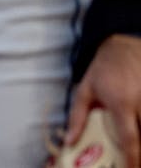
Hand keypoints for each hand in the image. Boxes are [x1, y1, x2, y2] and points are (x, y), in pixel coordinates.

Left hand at [60, 34, 140, 167]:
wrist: (122, 47)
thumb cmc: (102, 70)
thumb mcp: (84, 90)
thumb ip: (77, 118)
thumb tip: (70, 142)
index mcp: (121, 103)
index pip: (130, 138)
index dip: (132, 158)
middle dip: (140, 152)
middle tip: (132, 161)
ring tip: (134, 148)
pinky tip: (138, 127)